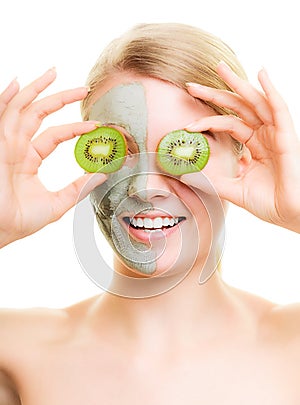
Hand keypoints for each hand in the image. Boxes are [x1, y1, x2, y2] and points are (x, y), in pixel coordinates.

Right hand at [0, 68, 106, 247]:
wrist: (0, 230)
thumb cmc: (20, 220)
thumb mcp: (57, 203)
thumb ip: (78, 189)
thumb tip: (103, 175)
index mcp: (28, 159)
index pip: (55, 135)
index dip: (75, 129)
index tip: (97, 125)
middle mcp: (16, 146)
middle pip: (38, 114)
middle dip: (59, 99)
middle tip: (83, 88)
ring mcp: (4, 143)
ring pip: (21, 108)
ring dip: (37, 90)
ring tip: (54, 72)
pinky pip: (2, 115)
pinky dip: (7, 98)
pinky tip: (18, 83)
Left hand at [184, 62, 299, 233]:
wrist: (288, 215)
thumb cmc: (268, 203)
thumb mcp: (234, 189)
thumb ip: (214, 179)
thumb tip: (188, 172)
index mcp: (253, 146)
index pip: (229, 124)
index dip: (208, 121)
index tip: (187, 125)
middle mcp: (264, 136)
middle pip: (238, 108)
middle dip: (215, 94)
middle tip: (192, 85)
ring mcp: (275, 134)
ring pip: (255, 102)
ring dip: (238, 84)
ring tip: (220, 68)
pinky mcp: (286, 137)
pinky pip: (279, 109)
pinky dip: (271, 91)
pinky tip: (261, 74)